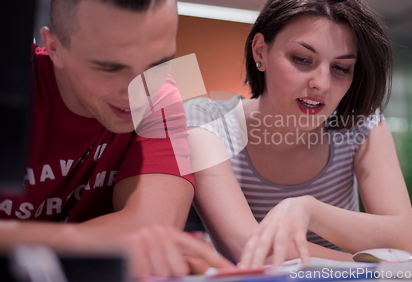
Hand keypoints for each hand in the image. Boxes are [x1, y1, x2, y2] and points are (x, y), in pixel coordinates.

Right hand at [76, 224, 232, 277]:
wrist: (84, 239)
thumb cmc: (116, 244)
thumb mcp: (150, 248)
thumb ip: (173, 258)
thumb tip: (197, 269)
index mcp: (166, 232)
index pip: (197, 248)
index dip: (214, 260)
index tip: (229, 269)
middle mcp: (158, 233)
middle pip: (179, 269)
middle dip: (175, 278)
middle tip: (163, 274)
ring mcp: (145, 241)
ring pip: (166, 273)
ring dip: (155, 277)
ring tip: (139, 270)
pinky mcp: (132, 249)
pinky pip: (148, 273)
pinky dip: (144, 274)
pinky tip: (135, 270)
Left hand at [238, 196, 312, 267]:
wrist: (296, 204)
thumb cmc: (278, 223)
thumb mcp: (266, 232)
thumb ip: (257, 248)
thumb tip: (242, 266)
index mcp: (261, 230)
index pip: (251, 244)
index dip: (246, 257)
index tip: (241, 270)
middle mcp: (271, 227)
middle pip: (263, 243)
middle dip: (258, 257)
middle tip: (254, 270)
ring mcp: (285, 226)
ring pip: (280, 241)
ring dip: (278, 255)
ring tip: (277, 270)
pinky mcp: (299, 227)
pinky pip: (301, 242)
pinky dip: (303, 253)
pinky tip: (305, 265)